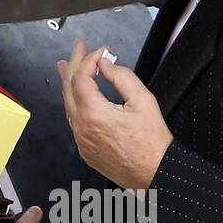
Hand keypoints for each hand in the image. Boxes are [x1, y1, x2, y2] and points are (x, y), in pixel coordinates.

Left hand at [57, 39, 172, 189]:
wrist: (157, 174)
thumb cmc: (153, 141)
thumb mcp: (143, 100)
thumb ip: (121, 76)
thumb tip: (103, 64)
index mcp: (94, 113)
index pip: (81, 77)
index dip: (89, 59)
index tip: (102, 51)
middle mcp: (81, 127)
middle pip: (68, 88)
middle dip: (72, 64)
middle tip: (78, 48)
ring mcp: (81, 140)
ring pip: (69, 105)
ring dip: (69, 84)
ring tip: (66, 67)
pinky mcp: (85, 149)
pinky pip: (75, 121)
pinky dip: (75, 103)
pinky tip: (77, 96)